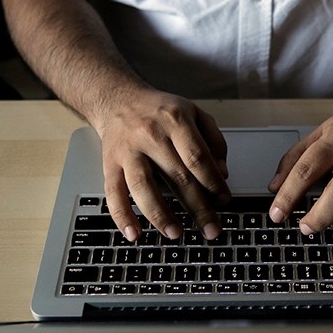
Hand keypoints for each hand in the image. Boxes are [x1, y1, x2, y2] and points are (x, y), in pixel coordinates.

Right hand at [96, 90, 229, 241]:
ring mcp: (128, 150)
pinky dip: (122, 216)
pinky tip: (134, 234)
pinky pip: (113, 193)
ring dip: (161, 215)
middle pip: (177, 176)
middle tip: (211, 230)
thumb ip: (213, 140)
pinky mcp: (109, 163)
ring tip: (176, 233)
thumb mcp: (194, 113)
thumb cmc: (159, 110)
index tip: (223, 201)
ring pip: (144, 187)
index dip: (213, 182)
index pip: (198, 157)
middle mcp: (151, 134)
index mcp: (175, 120)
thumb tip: (222, 174)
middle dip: (198, 207)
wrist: (118, 99)